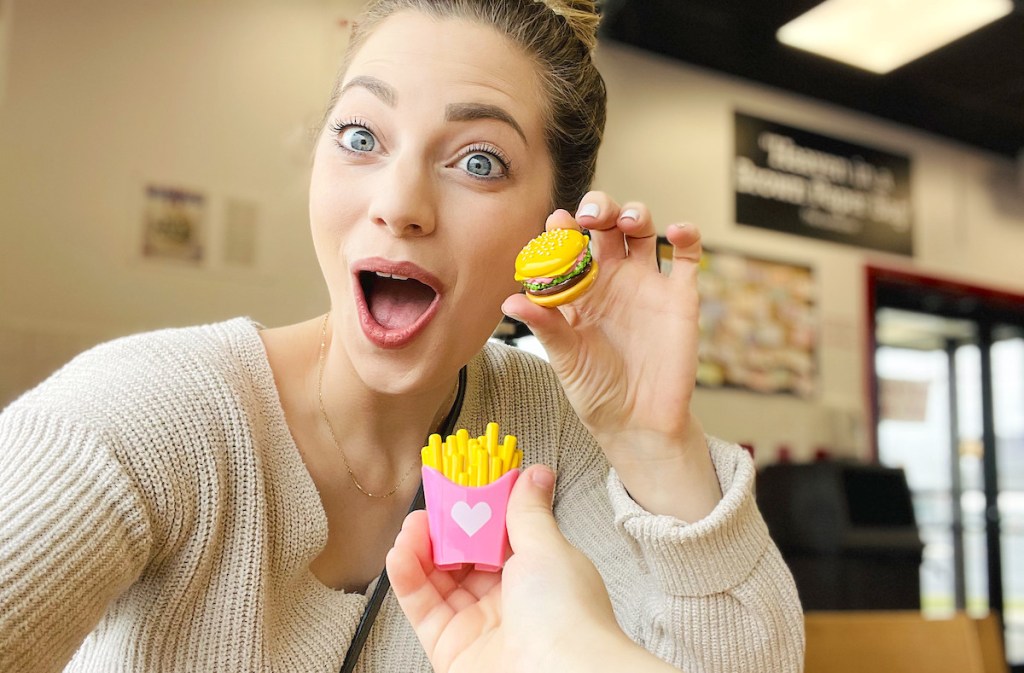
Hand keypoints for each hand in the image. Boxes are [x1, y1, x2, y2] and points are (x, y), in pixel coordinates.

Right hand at [386, 465, 671, 672]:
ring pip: (439, 580)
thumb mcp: (548, 548)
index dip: (477, 510)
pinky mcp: (449, 648)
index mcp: (537, 575)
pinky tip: (400, 552)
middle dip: (445, 529)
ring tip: (412, 525)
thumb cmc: (566, 612)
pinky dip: (407, 578)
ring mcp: (477, 625)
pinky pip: (422, 608)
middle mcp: (507, 600)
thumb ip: (528, 511)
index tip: (460, 485)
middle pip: (464, 557)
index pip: (498, 536)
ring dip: (421, 549)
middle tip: (431, 504)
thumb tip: (536, 472)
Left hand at [501, 194, 720, 519]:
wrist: (639, 422)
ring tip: (627, 221)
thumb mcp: (567, 360)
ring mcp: (647, 284)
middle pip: (606, 225)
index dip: (562, 228)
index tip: (557, 222)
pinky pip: (687, 257)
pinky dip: (687, 236)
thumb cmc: (596, 390)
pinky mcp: (680, 296)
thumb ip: (546, 327)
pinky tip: (676, 231)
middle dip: (599, 208)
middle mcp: (612, 278)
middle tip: (591, 216)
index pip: (568, 245)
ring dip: (635, 213)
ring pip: (643, 230)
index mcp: (579, 288)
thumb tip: (511, 301)